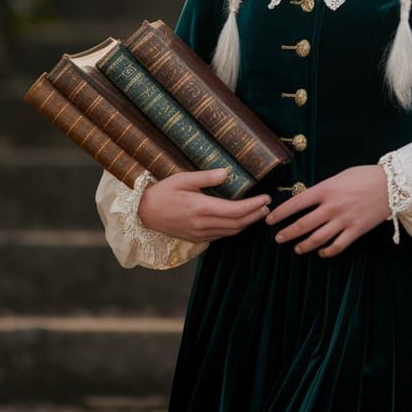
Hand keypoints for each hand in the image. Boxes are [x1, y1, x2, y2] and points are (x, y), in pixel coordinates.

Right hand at [138, 167, 272, 240]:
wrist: (143, 213)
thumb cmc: (163, 192)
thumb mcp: (182, 179)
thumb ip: (205, 177)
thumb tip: (226, 172)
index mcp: (201, 208)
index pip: (235, 210)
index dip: (254, 206)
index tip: (266, 198)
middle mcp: (203, 224)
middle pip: (237, 223)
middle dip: (255, 215)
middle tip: (267, 207)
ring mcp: (200, 234)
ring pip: (231, 232)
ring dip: (247, 223)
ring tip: (258, 213)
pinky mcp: (197, 239)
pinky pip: (221, 235)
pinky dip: (234, 229)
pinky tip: (239, 221)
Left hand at [264, 164, 389, 256]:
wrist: (392, 184)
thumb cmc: (364, 176)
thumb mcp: (339, 177)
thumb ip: (323, 190)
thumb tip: (307, 200)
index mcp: (326, 189)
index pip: (296, 203)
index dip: (280, 213)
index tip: (270, 220)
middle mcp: (332, 206)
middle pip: (303, 224)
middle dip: (288, 233)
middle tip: (278, 238)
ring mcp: (344, 220)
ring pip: (318, 238)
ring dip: (304, 245)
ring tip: (296, 249)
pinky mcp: (356, 230)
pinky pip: (338, 245)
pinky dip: (327, 251)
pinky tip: (321, 252)